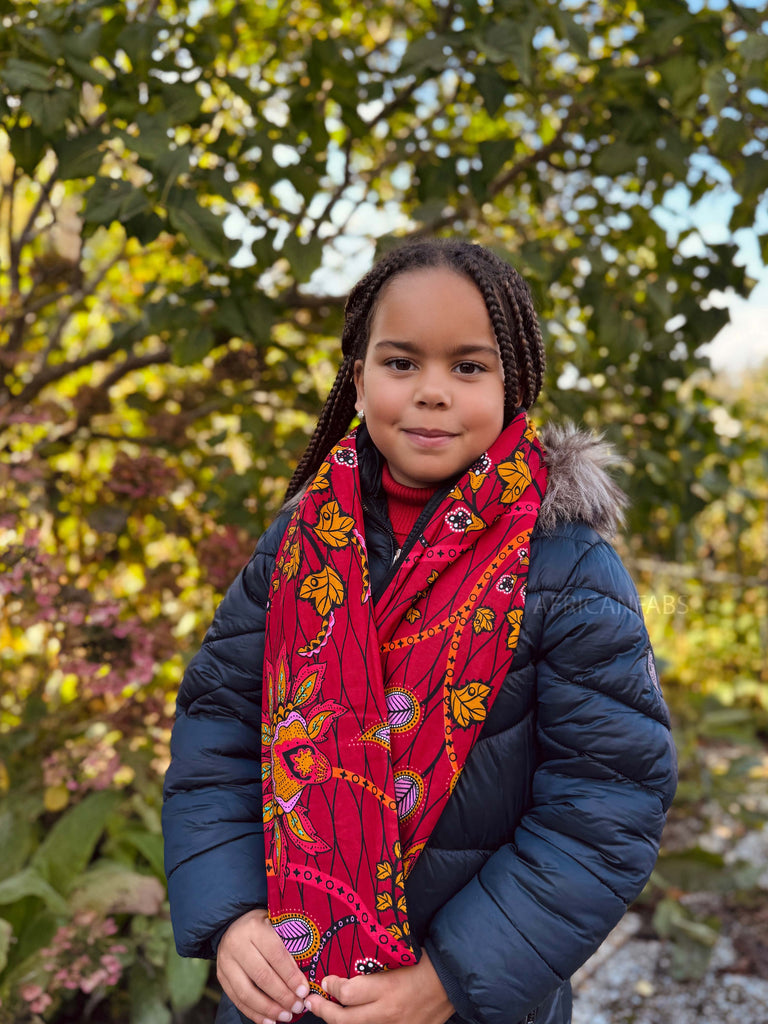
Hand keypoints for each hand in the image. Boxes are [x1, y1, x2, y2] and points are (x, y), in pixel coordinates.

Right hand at [217, 908, 308, 1023]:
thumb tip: (306, 976)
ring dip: (269, 1009)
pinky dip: (254, 1014)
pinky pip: (237, 1000)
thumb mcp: (276, 924)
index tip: (304, 991)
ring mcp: (225, 962)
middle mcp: (237, 944)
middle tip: (298, 1006)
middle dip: (282, 995)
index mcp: (254, 927)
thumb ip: (289, 944)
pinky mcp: (221, 977)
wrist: (232, 923)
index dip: (291, 975)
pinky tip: (269, 1021)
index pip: (275, 954)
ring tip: (286, 1016)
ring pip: (247, 992)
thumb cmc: (263, 925)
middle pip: (262, 976)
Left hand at [304, 954, 454, 1023]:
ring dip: (338, 1021)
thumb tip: (342, 977)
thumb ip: (370, 967)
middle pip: (344, 1019)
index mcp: (387, 989)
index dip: (331, 987)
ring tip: (327, 1012)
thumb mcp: (396, 957)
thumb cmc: (423, 962)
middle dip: (323, 1012)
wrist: (452, 981)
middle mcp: (388, 1013)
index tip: (325, 982)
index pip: (347, 993)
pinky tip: (352, 1018)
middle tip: (311, 1003)